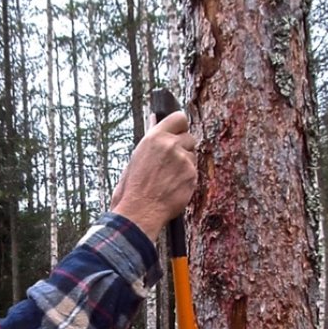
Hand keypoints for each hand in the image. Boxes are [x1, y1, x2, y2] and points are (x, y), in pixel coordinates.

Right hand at [110, 111, 196, 241]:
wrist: (140, 211)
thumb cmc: (133, 188)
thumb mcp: (136, 157)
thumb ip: (151, 140)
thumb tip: (155, 120)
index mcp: (154, 138)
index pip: (179, 118)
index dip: (180, 126)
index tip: (179, 132)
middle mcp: (171, 145)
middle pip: (189, 137)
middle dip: (183, 148)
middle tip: (171, 162)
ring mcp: (183, 160)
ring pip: (192, 156)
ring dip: (185, 164)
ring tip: (169, 178)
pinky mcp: (192, 175)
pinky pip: (194, 172)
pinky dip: (187, 179)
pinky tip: (173, 187)